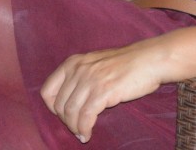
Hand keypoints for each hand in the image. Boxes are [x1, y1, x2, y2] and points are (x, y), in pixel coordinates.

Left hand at [40, 38, 169, 142]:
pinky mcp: (102, 91)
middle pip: (59, 105)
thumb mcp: (94, 64)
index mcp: (72, 63)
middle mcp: (77, 70)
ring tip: (82, 135)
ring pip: (70, 112)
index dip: (52, 107)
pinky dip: (84, 129)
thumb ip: (80, 77)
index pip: (47, 90)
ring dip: (75, 128)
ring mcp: (89, 80)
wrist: (148, 60)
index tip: (63, 116)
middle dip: (66, 121)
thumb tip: (70, 100)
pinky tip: (88, 134)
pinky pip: (86, 116)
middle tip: (76, 129)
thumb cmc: (124, 64)